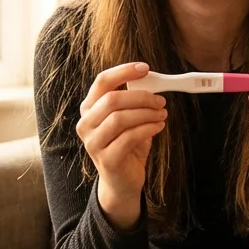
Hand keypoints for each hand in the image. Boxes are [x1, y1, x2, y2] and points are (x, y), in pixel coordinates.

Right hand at [76, 62, 167, 229]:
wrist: (122, 181)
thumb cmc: (127, 145)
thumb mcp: (130, 119)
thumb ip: (135, 102)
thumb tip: (154, 82)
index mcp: (90, 109)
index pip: (102, 82)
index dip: (123, 72)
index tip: (145, 68)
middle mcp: (86, 124)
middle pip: (112, 99)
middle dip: (141, 96)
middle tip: (161, 100)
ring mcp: (93, 143)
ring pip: (119, 118)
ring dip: (146, 113)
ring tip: (162, 115)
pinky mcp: (106, 159)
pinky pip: (128, 137)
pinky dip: (148, 129)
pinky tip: (158, 127)